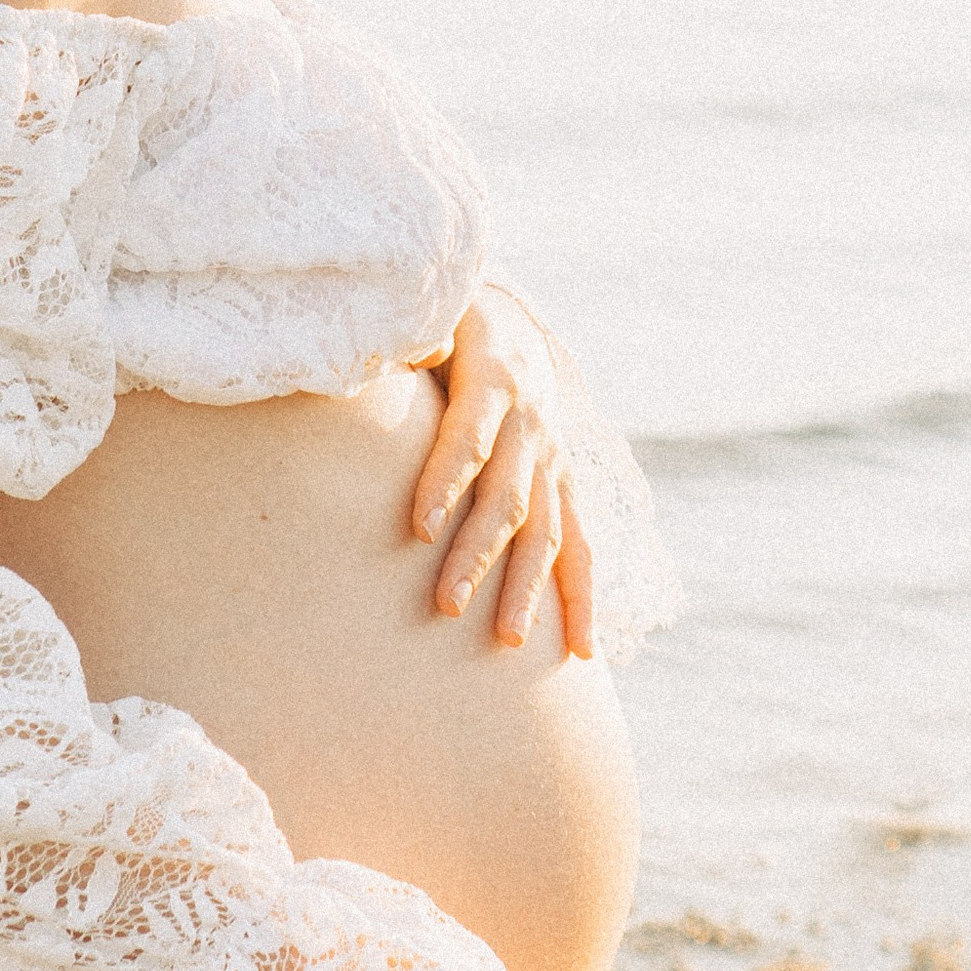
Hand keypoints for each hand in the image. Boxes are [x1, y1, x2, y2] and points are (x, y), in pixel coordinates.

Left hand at [410, 290, 595, 655]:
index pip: (469, 436)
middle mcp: (532, 424)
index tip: (418, 527)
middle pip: (508, 496)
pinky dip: (580, 598)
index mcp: (495, 379)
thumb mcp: (427, 318)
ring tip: (505, 641)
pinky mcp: (563, 486)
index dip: (446, 479)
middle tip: (445, 604)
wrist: (511, 324)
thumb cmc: (448, 325)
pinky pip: (580, 547)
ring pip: (547, 529)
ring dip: (527, 587)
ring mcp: (554, 459)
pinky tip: (582, 653)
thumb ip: (406, 341)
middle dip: (477, 553)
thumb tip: (387, 354)